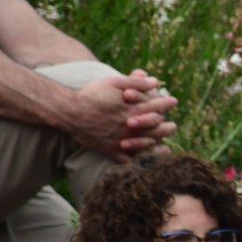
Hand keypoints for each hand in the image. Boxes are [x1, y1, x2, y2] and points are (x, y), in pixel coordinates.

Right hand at [63, 70, 178, 158]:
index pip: (157, 108)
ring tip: (165, 146)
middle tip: (172, 126)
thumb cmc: (92, 94)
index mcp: (133, 110)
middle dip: (167, 128)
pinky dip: (138, 160)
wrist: (68, 111)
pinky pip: (128, 160)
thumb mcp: (113, 83)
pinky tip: (144, 160)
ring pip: (146, 147)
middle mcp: (130, 128)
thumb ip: (135, 82)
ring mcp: (121, 141)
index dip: (167, 104)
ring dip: (158, 146)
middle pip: (156, 130)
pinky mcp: (110, 151)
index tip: (173, 101)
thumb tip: (155, 81)